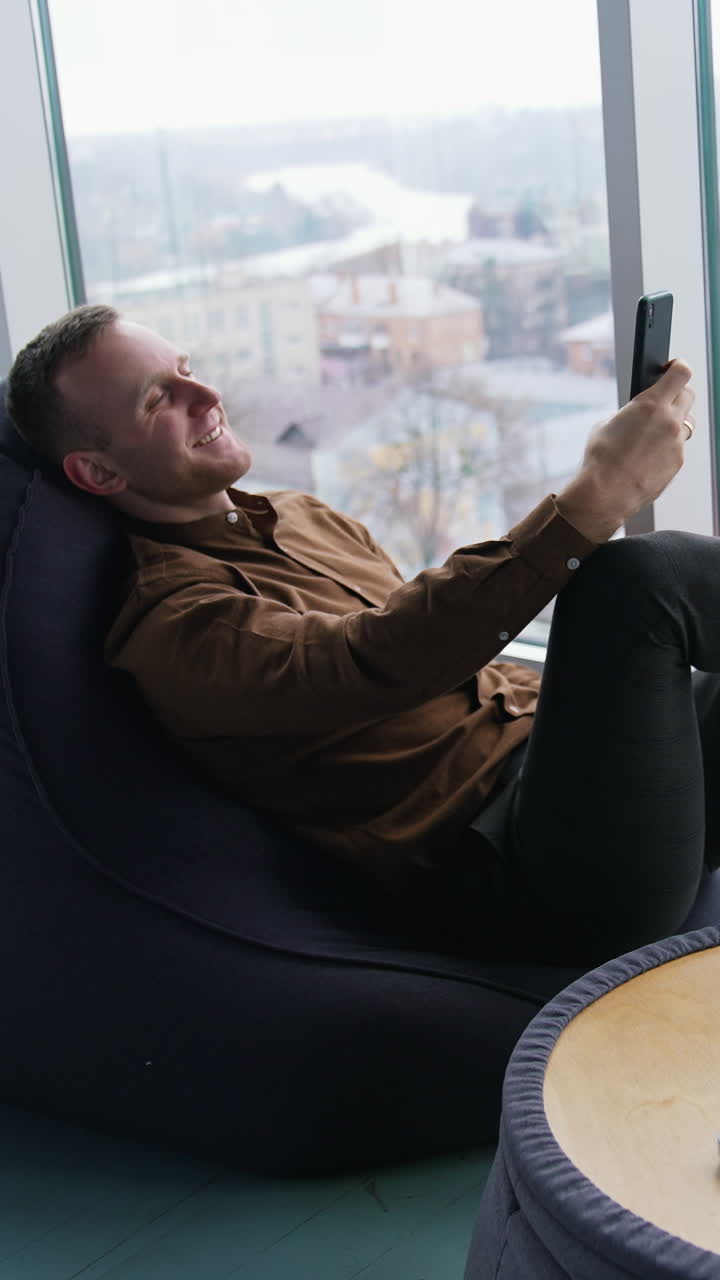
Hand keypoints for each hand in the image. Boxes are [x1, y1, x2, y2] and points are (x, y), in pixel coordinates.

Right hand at [556, 359, 694, 542]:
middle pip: (688, 395)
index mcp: (651, 404)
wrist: (604, 493)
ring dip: (675, 421)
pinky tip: (648, 456)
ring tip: (654, 432)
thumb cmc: (601, 460)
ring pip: (686, 423)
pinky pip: (678, 447)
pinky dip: (667, 447)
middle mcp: (670, 421)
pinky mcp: (677, 463)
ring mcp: (677, 443)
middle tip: (664, 398)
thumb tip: (639, 415)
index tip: (673, 367)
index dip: (679, 366)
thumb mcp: (607, 424)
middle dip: (677, 393)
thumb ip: (631, 413)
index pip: (681, 373)